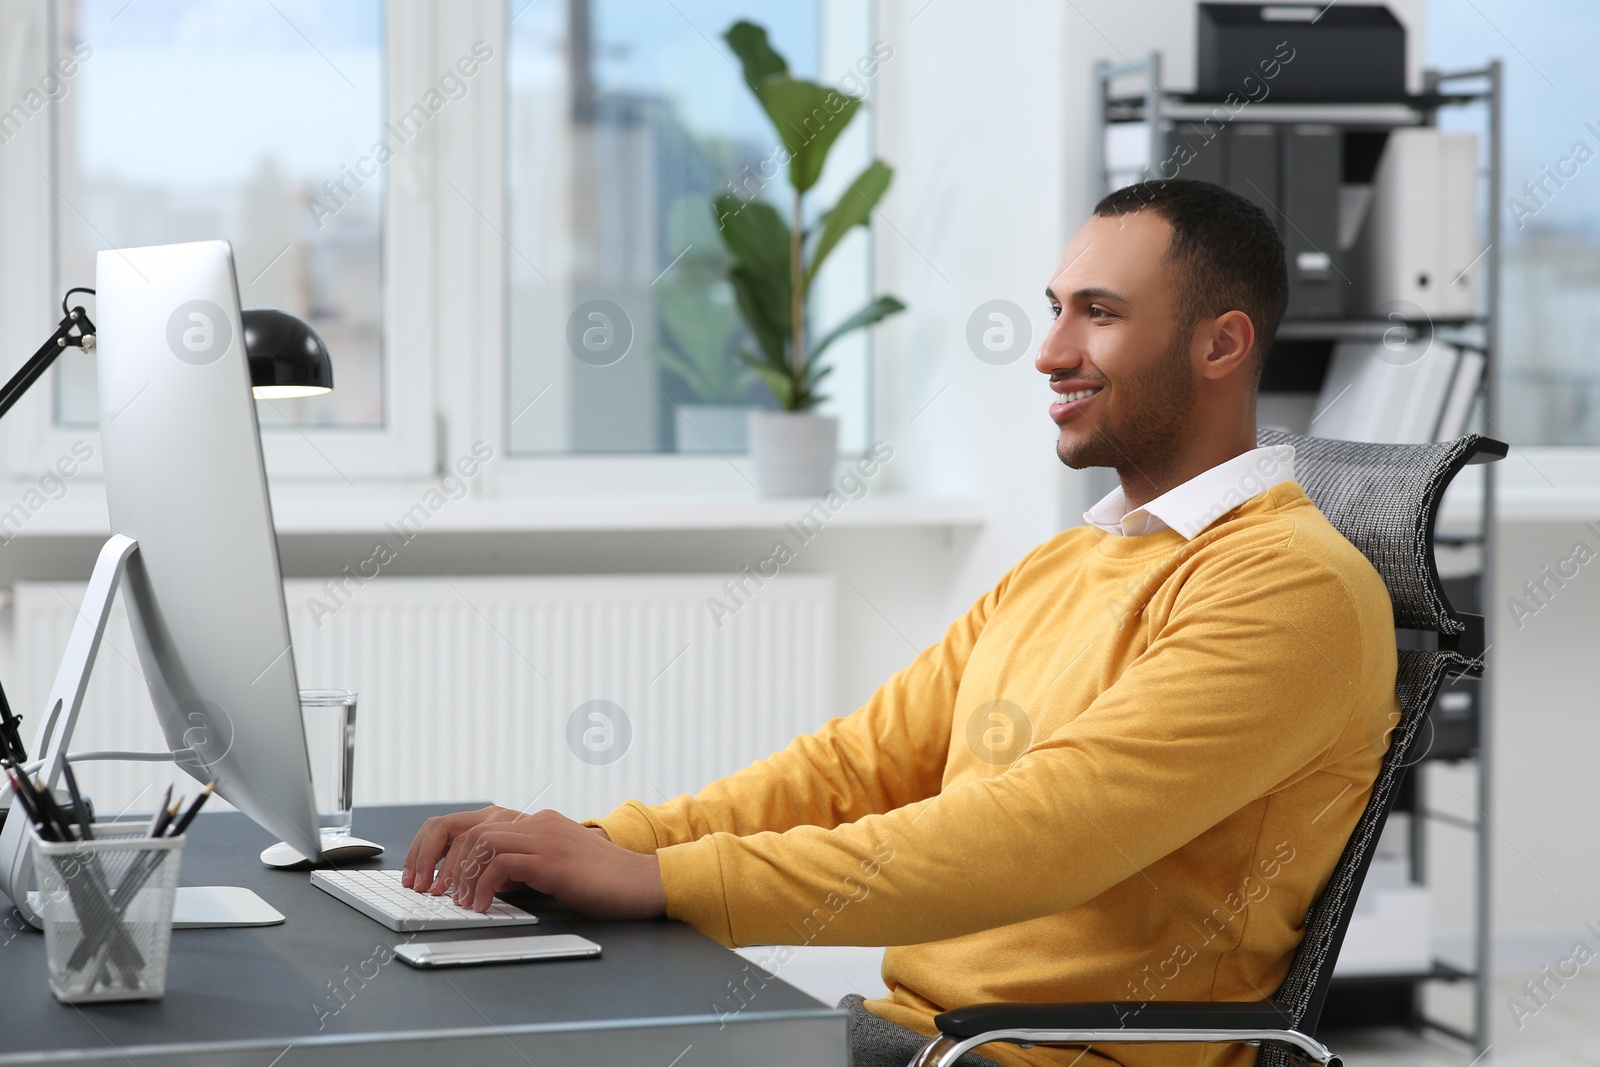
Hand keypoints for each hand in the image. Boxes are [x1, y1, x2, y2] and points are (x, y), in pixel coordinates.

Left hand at [403, 808, 661, 919]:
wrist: (642, 882)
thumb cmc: (603, 882)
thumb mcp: (556, 867)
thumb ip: (525, 866)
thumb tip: (484, 883)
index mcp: (537, 823)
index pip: (474, 822)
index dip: (443, 846)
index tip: (428, 874)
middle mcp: (537, 823)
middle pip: (469, 828)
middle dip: (439, 858)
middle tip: (428, 888)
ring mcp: (545, 838)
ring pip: (481, 842)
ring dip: (458, 874)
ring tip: (454, 901)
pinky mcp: (553, 861)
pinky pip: (503, 865)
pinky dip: (483, 886)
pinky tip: (482, 907)